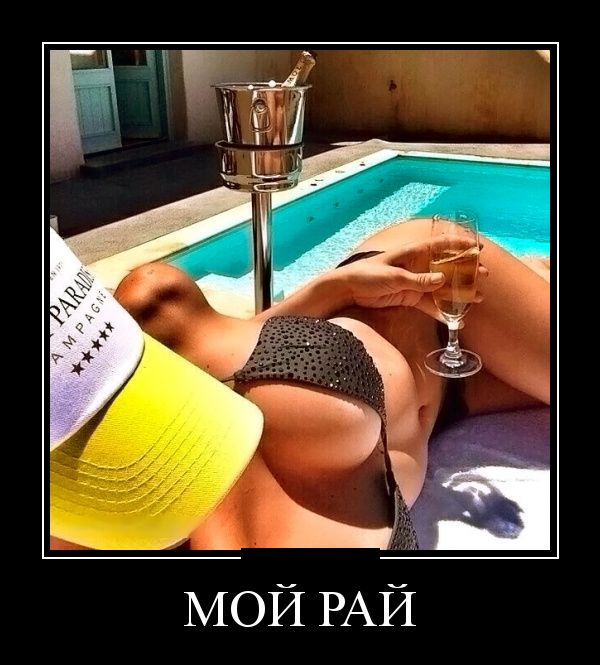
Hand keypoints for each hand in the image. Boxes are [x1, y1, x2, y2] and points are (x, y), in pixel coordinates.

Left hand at [336, 240, 487, 320]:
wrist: (347, 290)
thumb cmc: (367, 275)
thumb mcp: (392, 276)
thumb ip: (417, 279)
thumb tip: (440, 280)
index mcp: (413, 253)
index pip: (440, 245)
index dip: (459, 245)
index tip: (478, 247)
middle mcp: (417, 266)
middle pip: (446, 267)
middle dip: (466, 271)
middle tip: (484, 276)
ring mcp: (414, 282)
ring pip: (442, 287)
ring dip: (459, 293)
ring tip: (478, 298)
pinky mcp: (409, 297)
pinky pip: (429, 303)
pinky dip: (441, 310)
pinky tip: (456, 318)